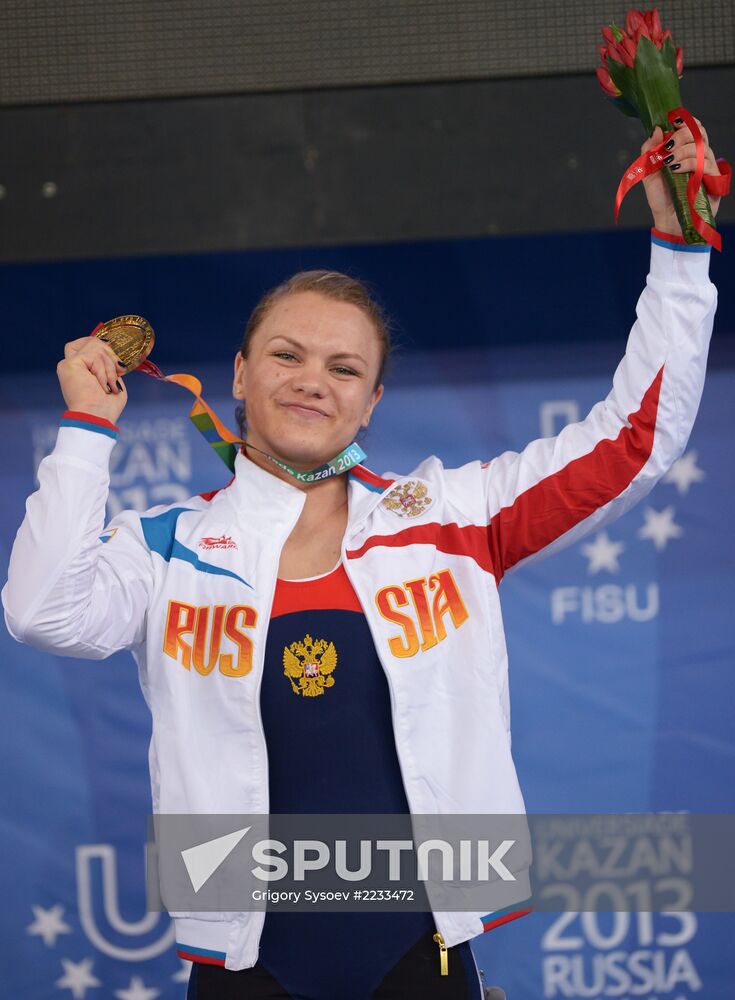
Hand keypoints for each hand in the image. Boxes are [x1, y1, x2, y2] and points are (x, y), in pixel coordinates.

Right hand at [57, 334, 128, 423]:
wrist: (97, 418)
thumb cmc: (106, 407)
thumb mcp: (112, 381)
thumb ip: (108, 364)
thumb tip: (112, 350)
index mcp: (79, 369)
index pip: (88, 344)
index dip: (104, 348)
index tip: (118, 366)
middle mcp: (70, 365)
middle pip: (92, 341)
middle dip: (111, 355)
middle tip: (118, 374)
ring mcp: (68, 363)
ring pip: (96, 347)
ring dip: (109, 368)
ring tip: (108, 386)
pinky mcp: (69, 364)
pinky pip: (94, 355)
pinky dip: (103, 371)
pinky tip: (101, 386)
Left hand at [641, 116, 721, 236]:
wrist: (667, 220)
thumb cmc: (661, 197)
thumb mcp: (649, 173)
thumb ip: (649, 151)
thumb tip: (657, 129)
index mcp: (686, 150)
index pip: (692, 127)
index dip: (685, 121)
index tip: (672, 123)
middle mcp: (699, 156)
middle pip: (699, 132)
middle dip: (682, 134)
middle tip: (667, 146)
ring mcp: (707, 167)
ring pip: (702, 147)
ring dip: (683, 151)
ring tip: (668, 163)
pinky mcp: (713, 181)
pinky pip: (707, 165)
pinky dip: (689, 164)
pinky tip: (676, 170)